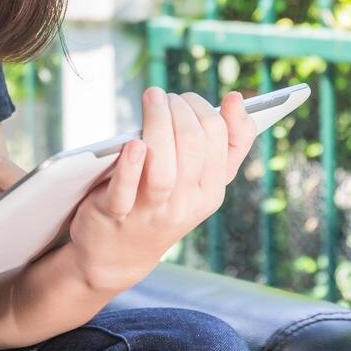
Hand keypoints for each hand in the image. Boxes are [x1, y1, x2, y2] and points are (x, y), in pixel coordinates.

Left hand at [64, 87, 257, 293]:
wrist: (117, 254)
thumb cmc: (160, 203)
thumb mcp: (198, 181)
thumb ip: (225, 144)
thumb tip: (235, 99)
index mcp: (210, 192)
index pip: (219, 139)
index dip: (203, 108)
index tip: (185, 97)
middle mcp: (185, 204)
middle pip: (192, 146)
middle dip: (179, 109)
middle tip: (163, 96)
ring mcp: (151, 212)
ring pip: (163, 169)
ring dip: (157, 125)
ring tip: (152, 97)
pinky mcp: (115, 214)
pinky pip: (125, 191)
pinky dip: (129, 166)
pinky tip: (132, 143)